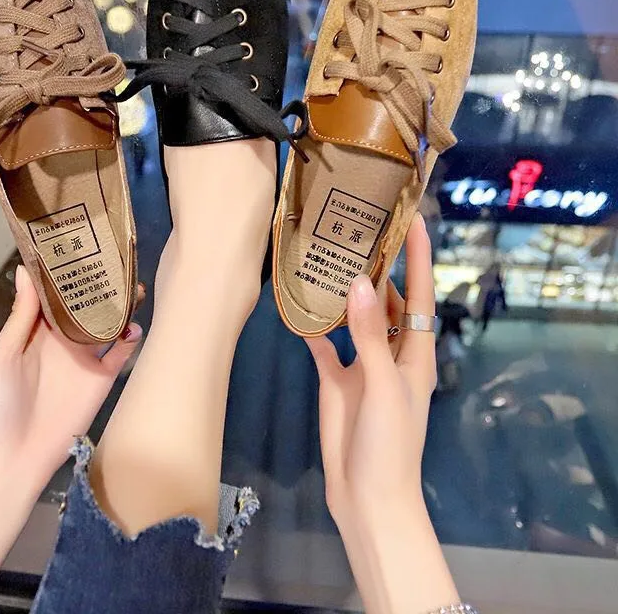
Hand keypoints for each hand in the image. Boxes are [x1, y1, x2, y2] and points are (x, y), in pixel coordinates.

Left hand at [0, 265, 143, 490]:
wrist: (13, 458)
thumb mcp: (1, 356)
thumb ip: (21, 317)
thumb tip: (24, 272)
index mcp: (36, 331)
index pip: (55, 294)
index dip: (65, 272)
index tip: (78, 244)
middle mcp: (63, 339)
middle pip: (86, 305)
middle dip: (100, 284)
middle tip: (115, 259)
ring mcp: (84, 358)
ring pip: (108, 324)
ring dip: (121, 306)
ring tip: (133, 286)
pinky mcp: (101, 378)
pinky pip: (121, 354)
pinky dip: (131, 338)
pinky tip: (134, 325)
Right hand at [307, 216, 459, 613]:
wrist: (368, 499)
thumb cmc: (391, 444)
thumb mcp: (384, 386)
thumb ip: (370, 336)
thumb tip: (358, 283)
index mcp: (417, 353)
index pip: (421, 295)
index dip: (420, 258)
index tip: (414, 220)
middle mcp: (392, 352)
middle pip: (386, 301)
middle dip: (377, 267)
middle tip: (356, 228)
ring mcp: (363, 366)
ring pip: (354, 319)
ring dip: (343, 293)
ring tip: (326, 256)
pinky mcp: (337, 380)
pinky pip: (325, 345)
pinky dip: (314, 327)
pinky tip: (297, 307)